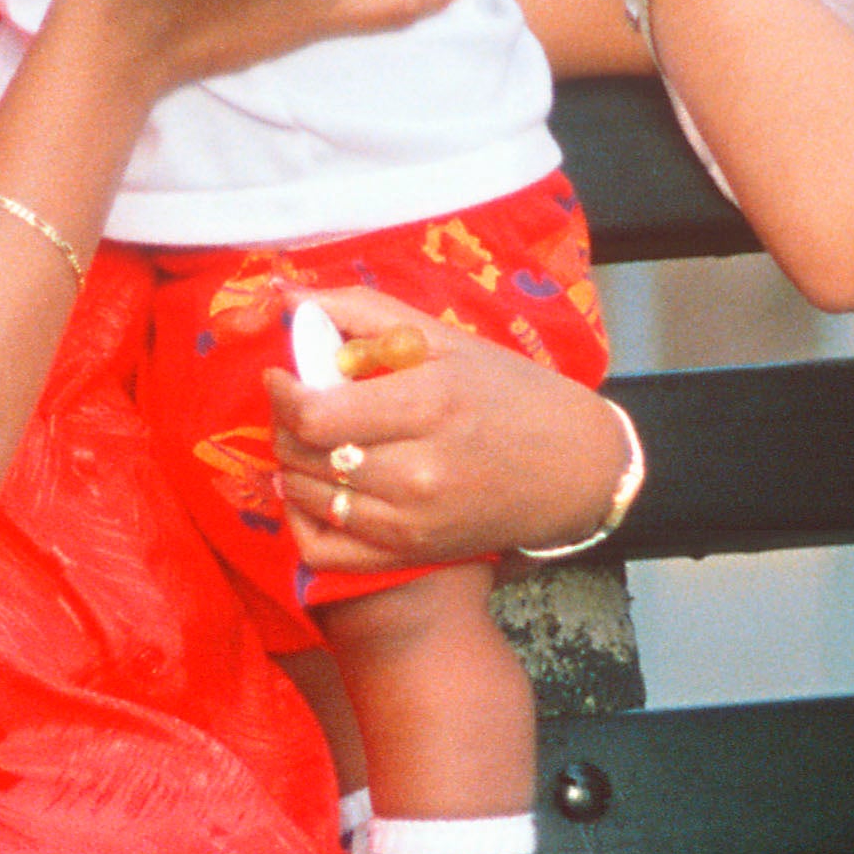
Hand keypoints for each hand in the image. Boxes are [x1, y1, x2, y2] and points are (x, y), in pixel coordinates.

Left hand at [267, 291, 638, 569]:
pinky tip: (314, 494)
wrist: (573, 468)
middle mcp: (418, 471)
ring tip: (312, 442)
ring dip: (292, 467)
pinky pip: (327, 552)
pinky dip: (303, 523)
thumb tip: (289, 299)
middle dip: (285, 426)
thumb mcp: (446, 339)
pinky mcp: (411, 554)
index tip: (280, 378)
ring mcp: (413, 521)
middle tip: (300, 406)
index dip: (281, 395)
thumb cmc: (509, 393)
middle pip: (306, 457)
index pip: (315, 415)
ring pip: (311, 500)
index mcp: (428, 404)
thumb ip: (364, 314)